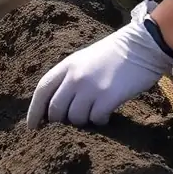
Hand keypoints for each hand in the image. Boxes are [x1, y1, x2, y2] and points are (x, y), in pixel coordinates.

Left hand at [27, 0, 172, 127]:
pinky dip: (100, 121)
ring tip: (93, 114)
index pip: (42, 90)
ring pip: (75, 118)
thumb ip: (69, 78)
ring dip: (83, 121)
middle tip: (70, 123)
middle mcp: (74, 77)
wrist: (140, 46)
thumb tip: (56, 105)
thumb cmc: (112, 54)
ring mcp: (91, 87)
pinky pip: (96, 119)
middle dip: (60, 121)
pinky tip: (106, 115)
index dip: (34, 111)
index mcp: (66, 65)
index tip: (32, 127)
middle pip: (56, 109)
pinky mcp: (108, 97)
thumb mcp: (83, 61)